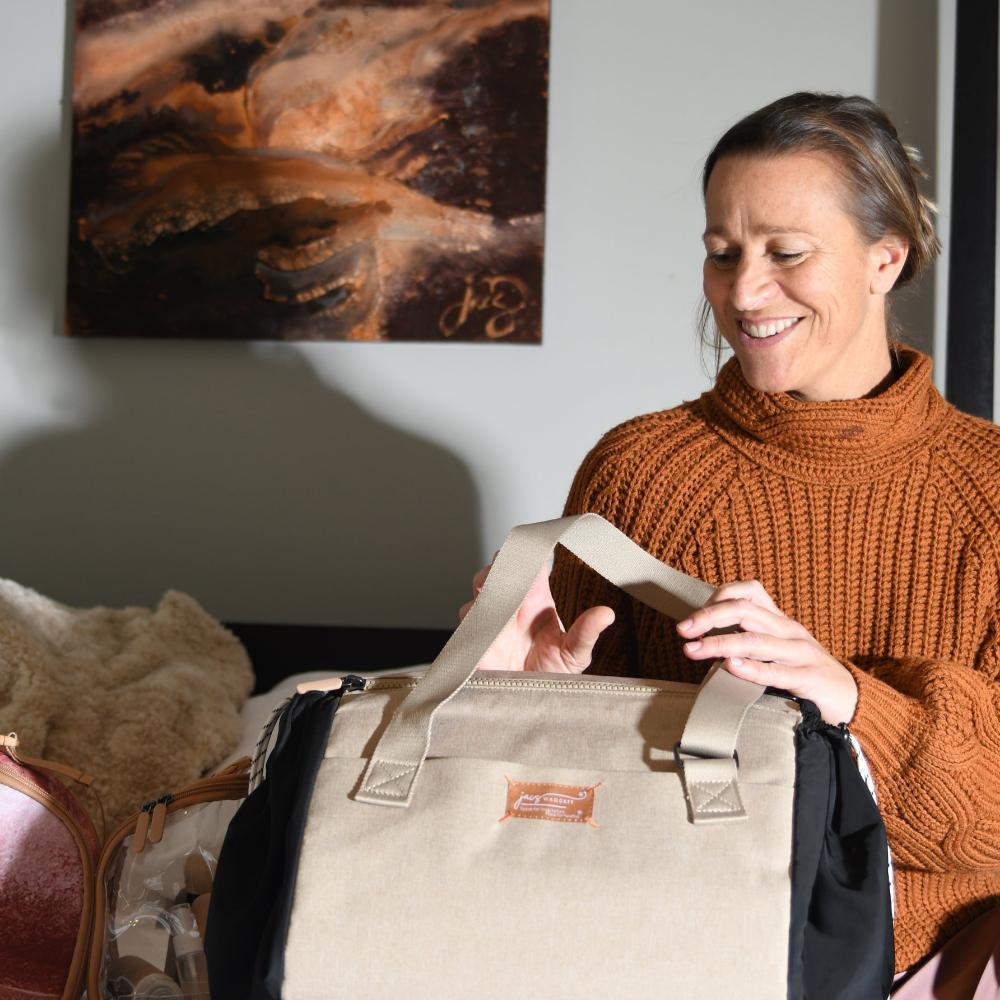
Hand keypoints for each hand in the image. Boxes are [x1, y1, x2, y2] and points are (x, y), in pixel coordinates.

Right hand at [460, 555, 614, 672]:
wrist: (524, 710)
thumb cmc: (549, 680)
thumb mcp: (573, 656)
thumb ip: (585, 633)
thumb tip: (607, 614)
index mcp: (537, 601)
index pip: (532, 564)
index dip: (531, 554)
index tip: (534, 556)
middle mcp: (513, 604)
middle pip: (501, 565)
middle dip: (503, 563)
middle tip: (513, 572)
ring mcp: (491, 617)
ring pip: (481, 584)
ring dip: (488, 584)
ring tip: (500, 594)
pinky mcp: (474, 634)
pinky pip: (468, 614)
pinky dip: (475, 611)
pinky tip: (488, 618)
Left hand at [676, 580, 857, 724]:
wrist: (853, 699)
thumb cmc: (807, 674)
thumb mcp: (779, 650)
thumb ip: (750, 641)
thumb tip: (704, 643)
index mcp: (780, 621)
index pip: (749, 591)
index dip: (719, 597)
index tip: (694, 617)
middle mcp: (789, 631)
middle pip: (745, 611)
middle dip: (709, 618)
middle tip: (683, 630)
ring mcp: (801, 653)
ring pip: (755, 640)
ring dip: (719, 644)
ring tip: (692, 650)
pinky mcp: (810, 679)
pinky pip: (777, 672)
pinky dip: (752, 669)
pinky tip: (730, 667)